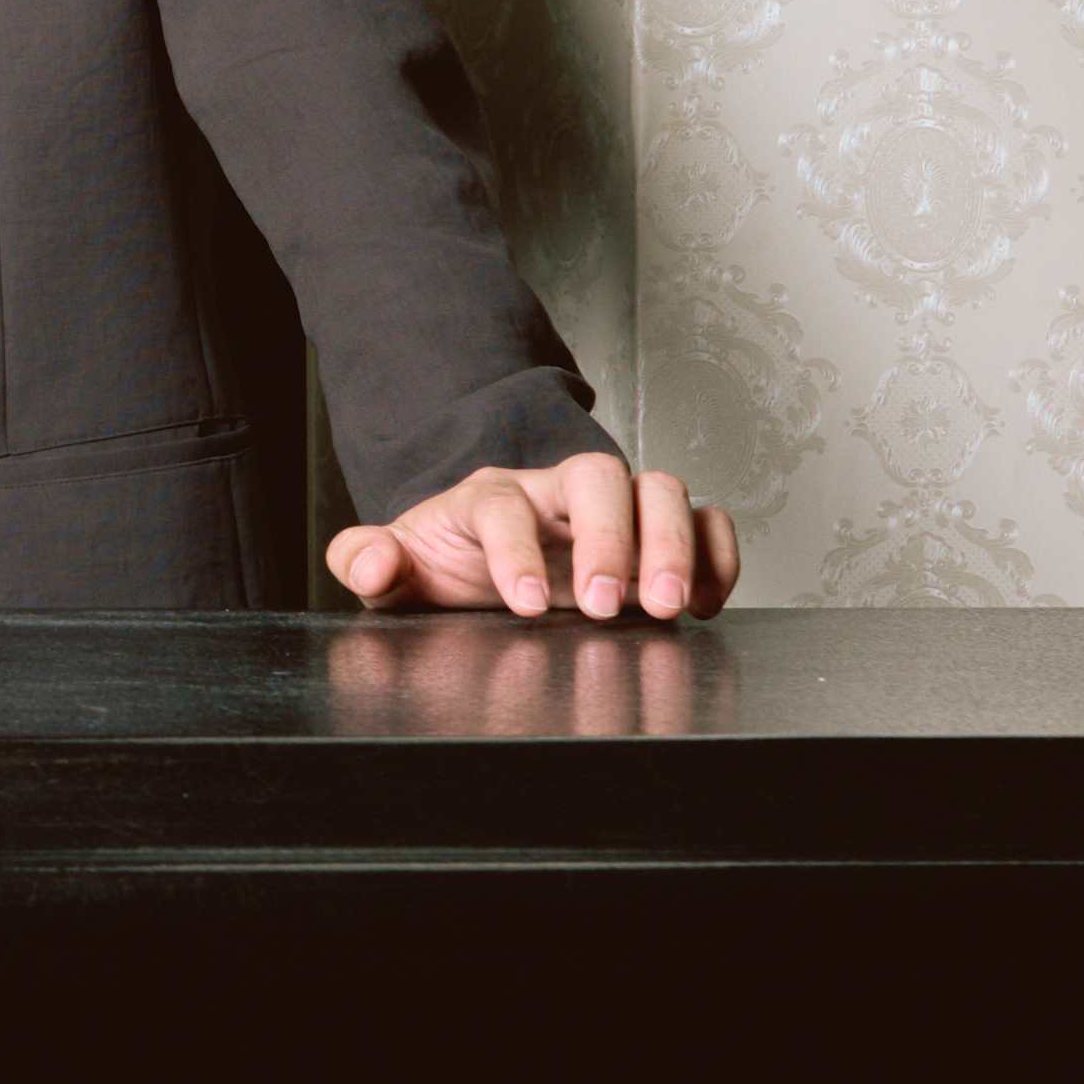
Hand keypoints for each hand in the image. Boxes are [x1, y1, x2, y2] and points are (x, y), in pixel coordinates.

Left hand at [328, 453, 737, 621]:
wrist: (477, 563)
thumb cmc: (444, 563)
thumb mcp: (396, 568)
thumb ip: (366, 561)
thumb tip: (370, 564)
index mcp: (488, 497)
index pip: (504, 503)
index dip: (515, 550)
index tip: (524, 606)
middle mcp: (557, 492)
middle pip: (597, 476)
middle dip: (608, 538)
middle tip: (606, 607)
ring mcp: (612, 508)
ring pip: (660, 489)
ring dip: (671, 544)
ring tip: (665, 607)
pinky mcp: (654, 533)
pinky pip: (705, 520)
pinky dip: (717, 554)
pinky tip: (705, 604)